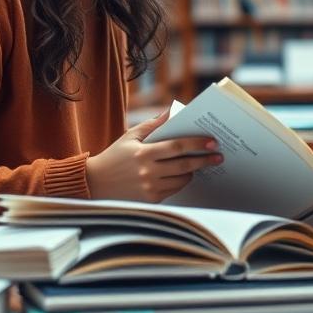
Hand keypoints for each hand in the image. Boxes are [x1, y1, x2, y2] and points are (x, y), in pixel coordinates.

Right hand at [85, 112, 220, 202]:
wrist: (95, 183)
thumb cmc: (114, 156)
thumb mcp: (131, 136)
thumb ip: (153, 124)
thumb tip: (173, 111)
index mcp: (144, 153)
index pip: (177, 147)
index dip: (197, 143)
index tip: (212, 141)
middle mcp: (148, 172)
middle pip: (185, 165)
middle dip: (204, 160)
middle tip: (218, 156)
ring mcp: (150, 188)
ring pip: (182, 180)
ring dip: (193, 172)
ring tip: (199, 164)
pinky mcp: (150, 200)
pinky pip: (173, 190)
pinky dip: (181, 181)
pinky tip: (184, 174)